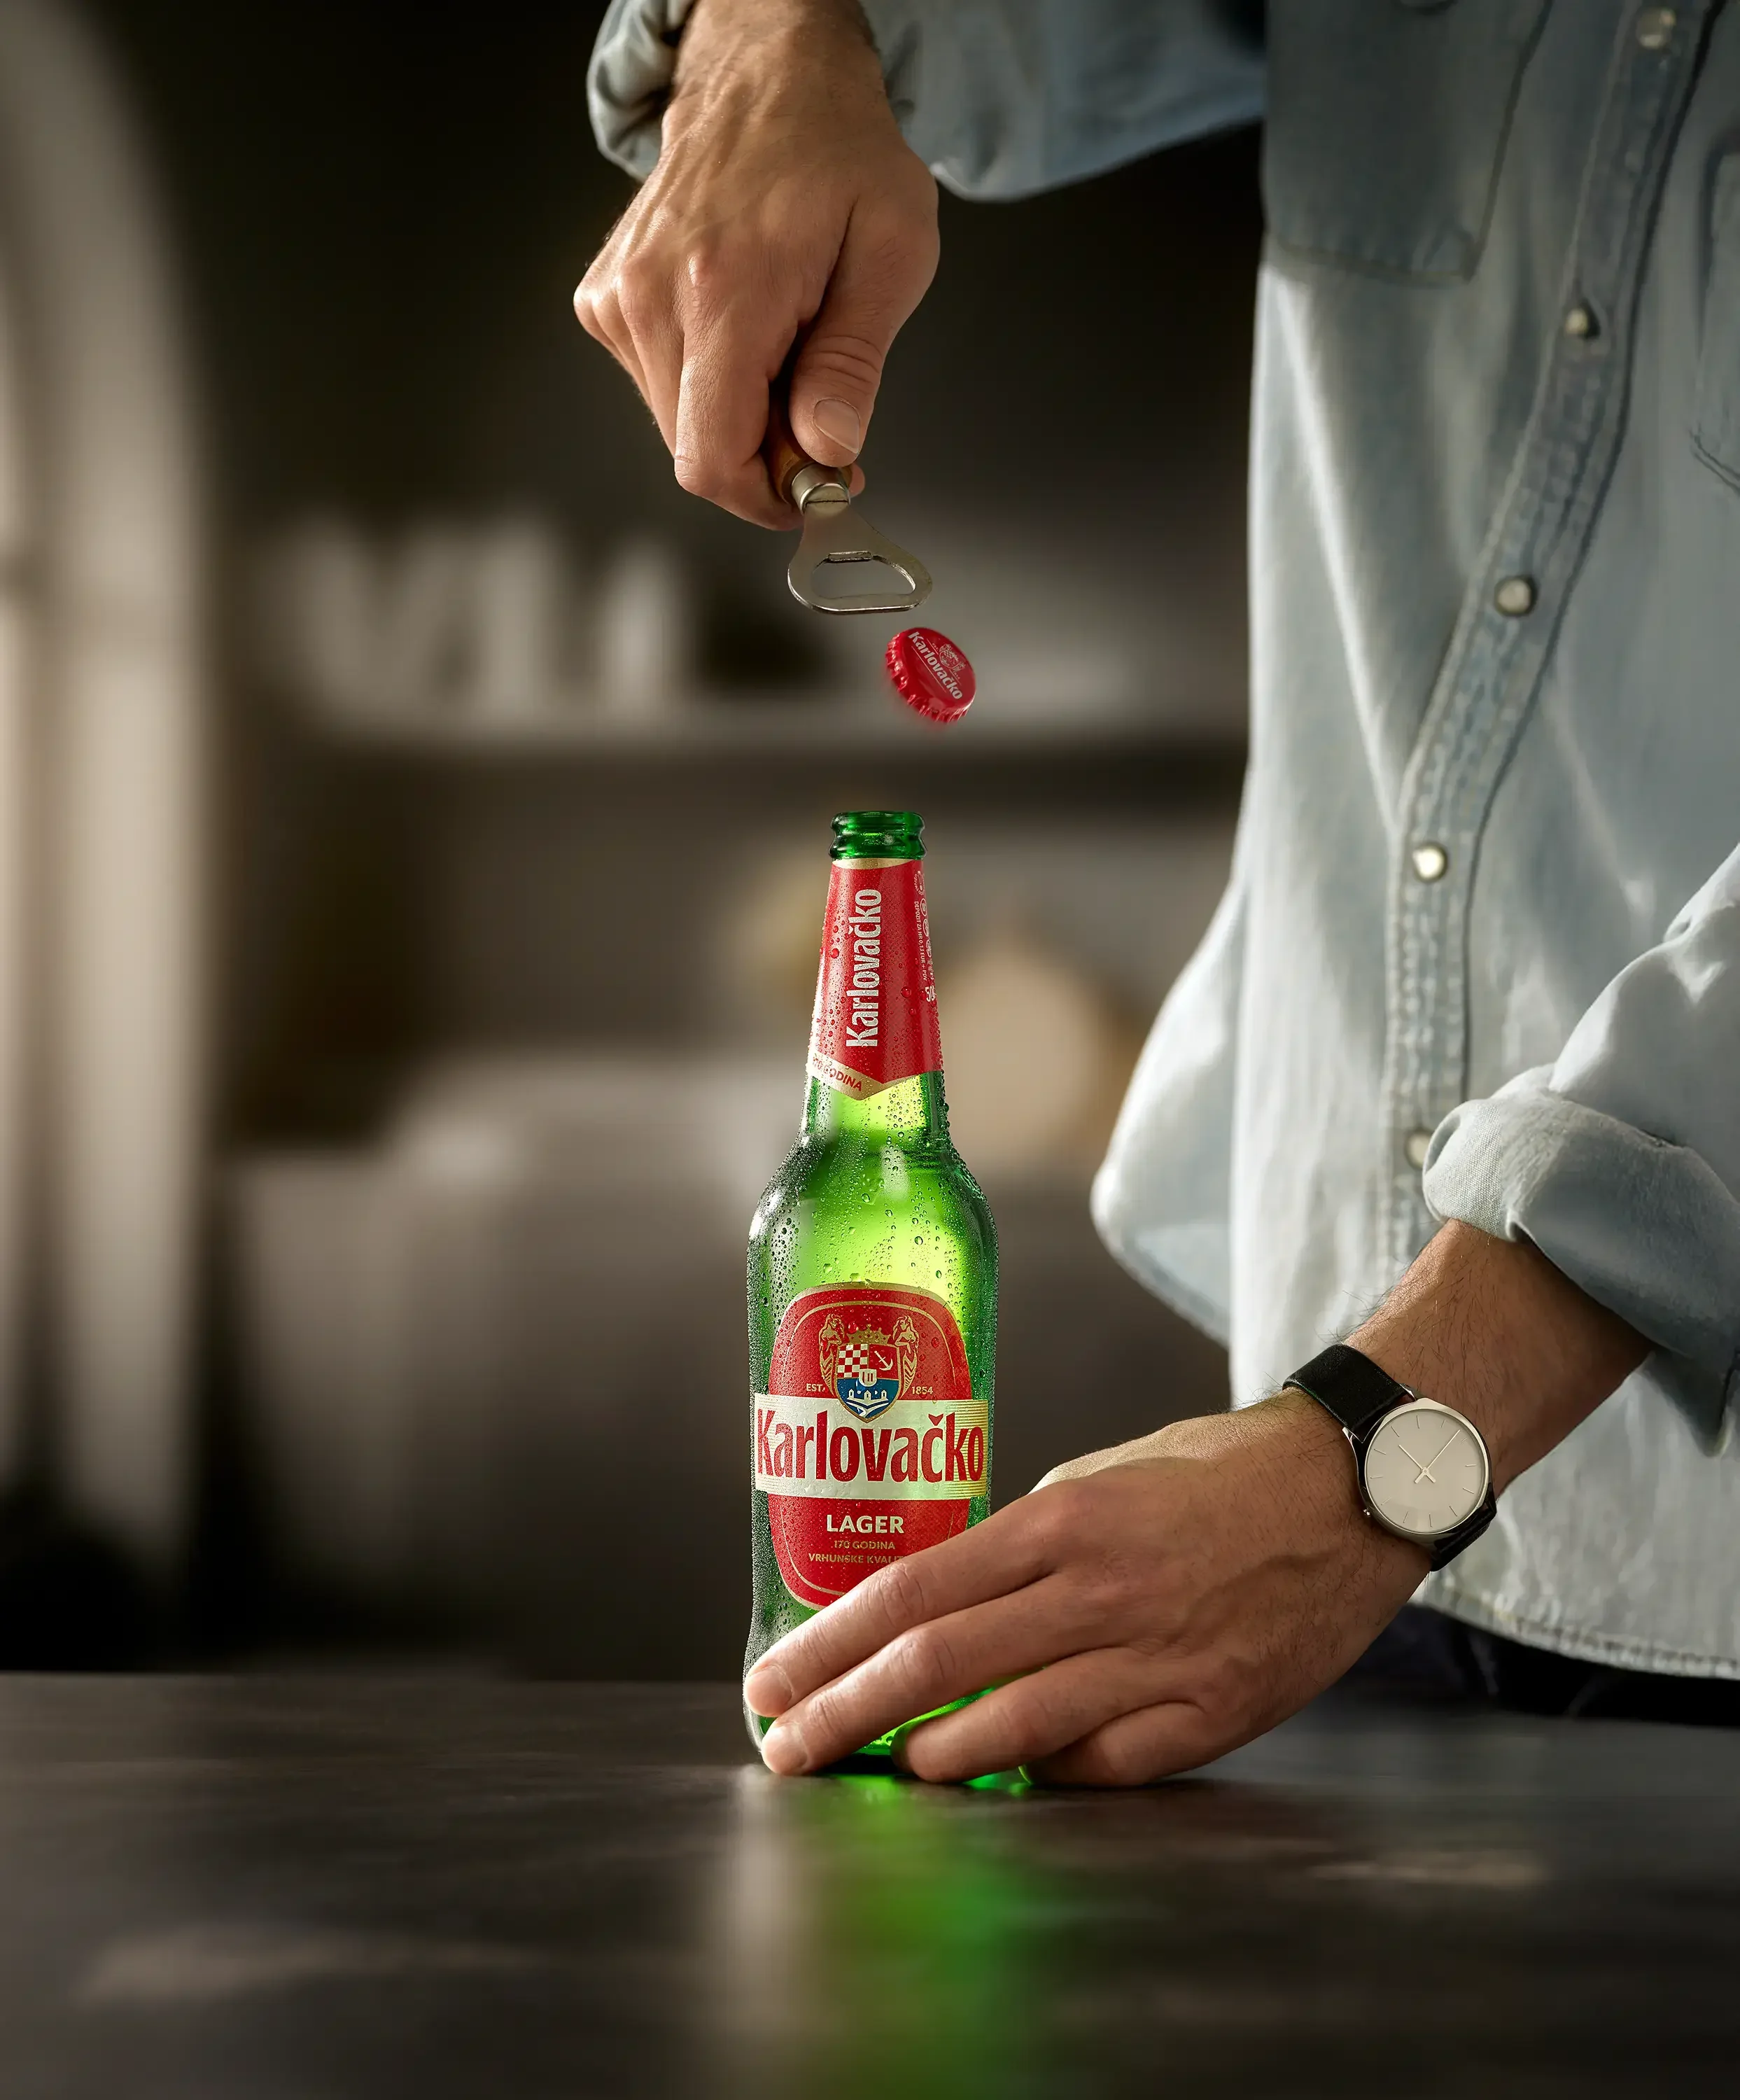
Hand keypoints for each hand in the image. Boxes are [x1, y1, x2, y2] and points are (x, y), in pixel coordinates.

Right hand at [574, 0, 938, 525]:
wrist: (769, 77)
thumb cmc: (839, 152)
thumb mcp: (892, 252)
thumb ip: (854, 362)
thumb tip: (826, 447)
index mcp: (723, 290)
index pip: (711, 459)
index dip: (768, 498)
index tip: (819, 484)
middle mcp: (651, 296)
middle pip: (697, 451)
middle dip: (766, 454)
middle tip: (820, 404)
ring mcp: (619, 298)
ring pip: (678, 426)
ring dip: (740, 416)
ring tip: (787, 347)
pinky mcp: (606, 300)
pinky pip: (659, 386)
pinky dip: (710, 383)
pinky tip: (747, 330)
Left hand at [744, 1392, 1428, 1784]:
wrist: (1348, 1491)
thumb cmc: (1215, 1475)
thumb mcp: (1100, 1479)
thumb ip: (1022, 1546)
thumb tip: (943, 1609)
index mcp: (1062, 1522)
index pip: (914, 1592)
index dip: (831, 1645)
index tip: (775, 1679)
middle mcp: (1099, 1591)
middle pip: (939, 1666)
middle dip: (844, 1714)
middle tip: (786, 1744)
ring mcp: (1157, 1660)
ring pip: (1013, 1730)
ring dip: (930, 1759)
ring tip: (879, 1765)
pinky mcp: (1212, 1713)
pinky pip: (1103, 1765)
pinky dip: (1043, 1774)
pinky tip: (1004, 1773)